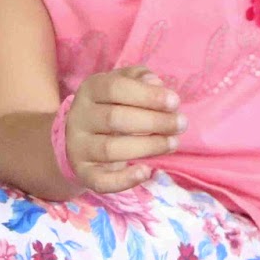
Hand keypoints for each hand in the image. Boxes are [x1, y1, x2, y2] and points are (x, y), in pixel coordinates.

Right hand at [64, 66, 185, 193]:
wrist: (81, 138)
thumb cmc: (112, 105)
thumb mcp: (123, 84)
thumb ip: (139, 78)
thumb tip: (155, 82)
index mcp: (90, 89)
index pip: (115, 88)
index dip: (147, 95)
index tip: (175, 102)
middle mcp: (79, 117)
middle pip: (115, 119)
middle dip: (154, 122)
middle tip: (181, 124)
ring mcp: (78, 147)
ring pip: (110, 149)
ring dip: (147, 147)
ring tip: (173, 143)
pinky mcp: (83, 173)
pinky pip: (100, 181)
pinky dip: (124, 181)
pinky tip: (147, 172)